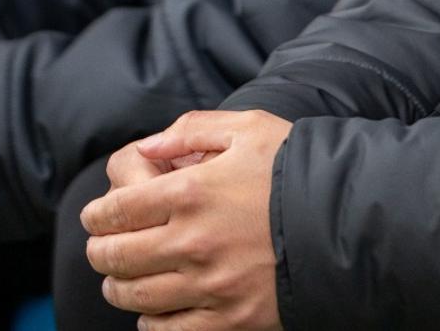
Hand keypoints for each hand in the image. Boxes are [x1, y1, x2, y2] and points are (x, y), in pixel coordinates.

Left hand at [82, 108, 291, 329]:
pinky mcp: (228, 320)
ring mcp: (208, 286)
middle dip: (99, 250)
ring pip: (135, 297)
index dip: (97, 214)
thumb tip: (148, 147)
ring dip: (117, 287)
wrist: (344, 220)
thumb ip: (192, 130)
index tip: (95, 215)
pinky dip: (149, 325)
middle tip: (100, 246)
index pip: (118, 209)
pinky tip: (150, 312)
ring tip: (118, 279)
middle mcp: (192, 242)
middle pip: (117, 256)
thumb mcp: (248, 127)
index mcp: (192, 192)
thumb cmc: (293, 168)